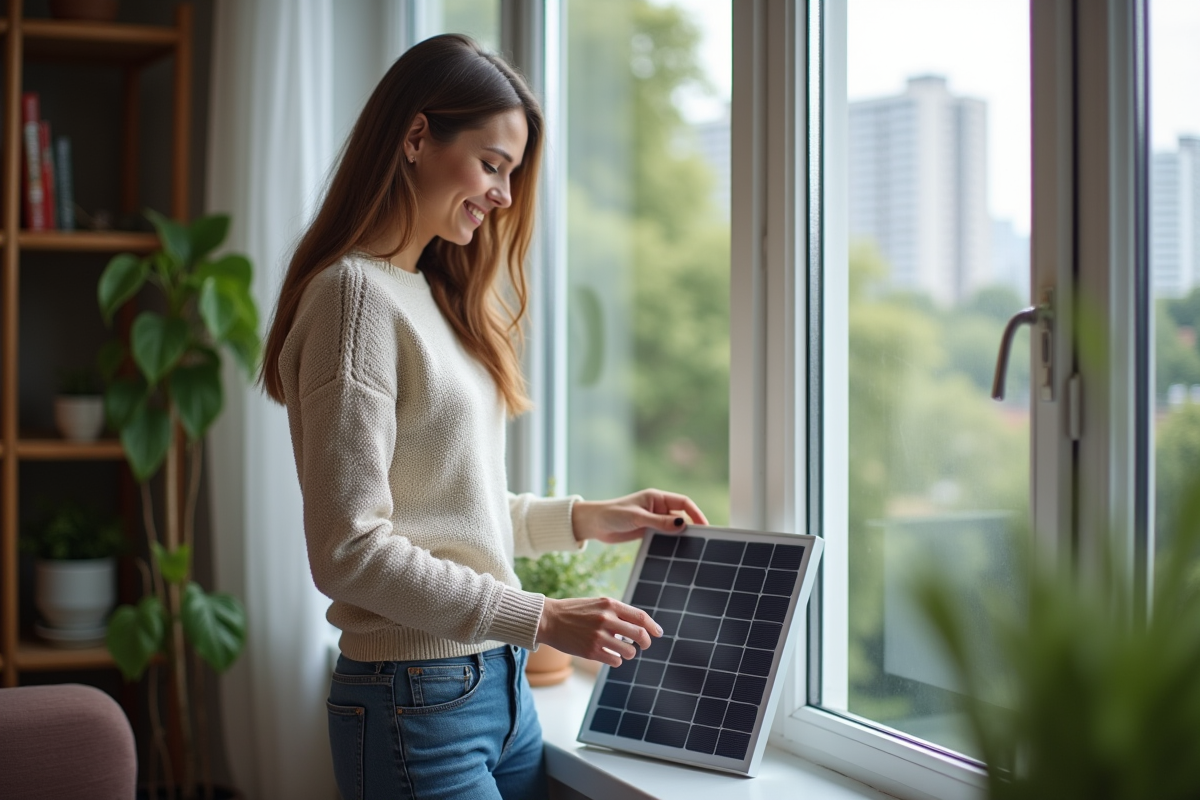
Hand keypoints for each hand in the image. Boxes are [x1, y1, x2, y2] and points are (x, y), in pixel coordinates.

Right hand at [537, 596, 662, 666]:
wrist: (549, 619)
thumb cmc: (575, 611)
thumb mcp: (597, 604)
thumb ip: (617, 612)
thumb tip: (640, 626)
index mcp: (609, 605)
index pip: (640, 617)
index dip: (653, 626)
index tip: (658, 633)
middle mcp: (606, 619)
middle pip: (640, 635)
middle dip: (646, 642)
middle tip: (644, 645)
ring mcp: (599, 636)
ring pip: (629, 651)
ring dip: (630, 653)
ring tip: (623, 650)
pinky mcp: (591, 651)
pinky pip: (616, 660)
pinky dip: (617, 660)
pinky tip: (611, 656)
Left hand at [571, 489, 709, 544]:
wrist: (594, 524)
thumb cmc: (613, 514)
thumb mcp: (638, 517)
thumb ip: (659, 522)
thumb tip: (682, 524)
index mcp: (657, 497)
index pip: (684, 502)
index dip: (696, 513)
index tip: (704, 526)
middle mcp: (657, 507)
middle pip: (681, 515)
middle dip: (691, 526)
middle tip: (702, 540)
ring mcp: (653, 520)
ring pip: (673, 527)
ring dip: (681, 536)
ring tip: (691, 548)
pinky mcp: (647, 531)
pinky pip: (664, 536)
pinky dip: (670, 543)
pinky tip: (676, 553)